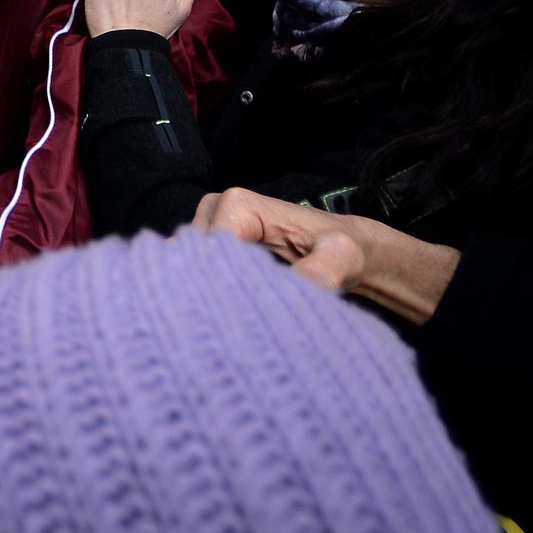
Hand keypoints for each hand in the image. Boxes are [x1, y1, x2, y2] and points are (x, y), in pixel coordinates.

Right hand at [192, 188, 456, 323]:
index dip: (220, 287)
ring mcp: (205, 228)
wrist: (345, 250)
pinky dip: (205, 296)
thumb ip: (320, 270)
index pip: (205, 251)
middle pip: (190, 261)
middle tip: (237, 327)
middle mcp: (214, 210)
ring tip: (233, 324)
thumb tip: (294, 287)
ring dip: (206, 298)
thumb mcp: (341, 258)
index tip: (243, 317)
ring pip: (187, 270)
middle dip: (210, 295)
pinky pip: (191, 273)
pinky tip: (223, 318)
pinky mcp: (205, 248)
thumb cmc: (343, 251)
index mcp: (239, 205)